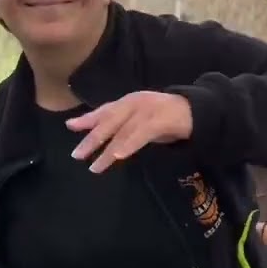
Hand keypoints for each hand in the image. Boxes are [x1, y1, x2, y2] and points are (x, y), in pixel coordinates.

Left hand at [67, 91, 192, 172]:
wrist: (196, 110)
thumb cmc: (164, 117)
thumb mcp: (138, 120)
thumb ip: (120, 125)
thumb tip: (96, 135)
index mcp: (128, 102)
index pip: (104, 110)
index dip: (87, 119)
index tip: (70, 126)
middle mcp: (135, 103)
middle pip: (109, 121)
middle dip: (92, 138)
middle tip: (77, 154)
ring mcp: (148, 110)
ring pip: (123, 131)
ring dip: (107, 150)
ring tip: (95, 166)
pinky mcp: (160, 120)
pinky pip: (141, 134)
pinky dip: (129, 145)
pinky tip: (118, 155)